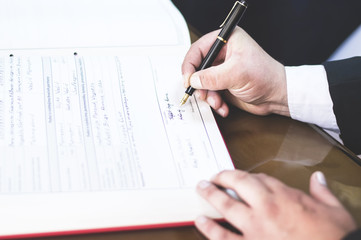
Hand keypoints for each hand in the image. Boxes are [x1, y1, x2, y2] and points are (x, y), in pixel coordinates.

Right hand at [182, 27, 288, 116]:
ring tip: (217, 102)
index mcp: (226, 41)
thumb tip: (193, 79)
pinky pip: (210, 93)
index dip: (190, 65)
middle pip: (198, 68)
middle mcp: (222, 54)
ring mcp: (222, 70)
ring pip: (202, 83)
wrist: (277, 96)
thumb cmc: (265, 77)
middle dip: (199, 84)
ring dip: (208, 96)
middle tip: (202, 94)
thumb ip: (212, 76)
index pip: (199, 49)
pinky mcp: (223, 84)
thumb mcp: (236, 73)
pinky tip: (223, 107)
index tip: (188, 80)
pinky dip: (214, 102)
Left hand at [195, 170, 356, 239]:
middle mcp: (266, 209)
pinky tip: (200, 221)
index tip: (243, 178)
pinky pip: (224, 237)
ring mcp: (255, 228)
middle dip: (223, 177)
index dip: (248, 176)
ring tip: (201, 188)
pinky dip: (210, 229)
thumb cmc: (332, 236)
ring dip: (211, 195)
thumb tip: (317, 178)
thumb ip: (321, 191)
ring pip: (226, 206)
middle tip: (213, 176)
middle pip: (238, 184)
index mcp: (284, 197)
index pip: (260, 178)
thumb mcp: (334, 210)